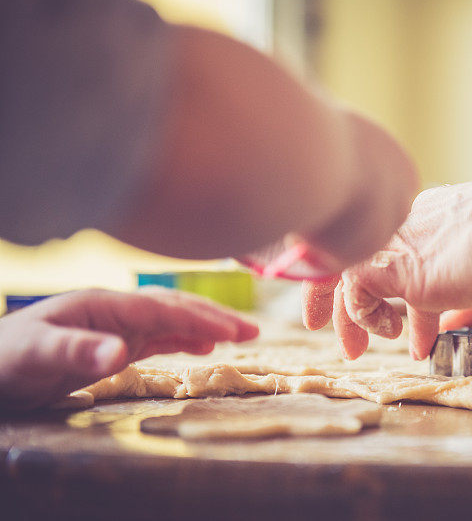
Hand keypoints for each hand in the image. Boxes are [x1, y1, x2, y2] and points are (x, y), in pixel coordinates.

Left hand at [0, 288, 258, 409]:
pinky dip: (185, 338)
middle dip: (215, 316)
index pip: (161, 308)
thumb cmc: (4, 359)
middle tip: (254, 330)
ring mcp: (116, 324)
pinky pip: (159, 337)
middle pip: (174, 306)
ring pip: (172, 319)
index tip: (234, 331)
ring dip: (206, 325)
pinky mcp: (115, 342)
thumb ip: (76, 350)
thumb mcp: (35, 354)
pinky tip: (203, 346)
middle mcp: (116, 310)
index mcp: (102, 304)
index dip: (198, 318)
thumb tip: (122, 353)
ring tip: (241, 334)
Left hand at [302, 171, 471, 358]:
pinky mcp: (399, 264)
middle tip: (361, 341)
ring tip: (354, 349)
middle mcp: (415, 225)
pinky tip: (392, 334)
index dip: (399, 295)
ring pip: (350, 272)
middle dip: (358, 304)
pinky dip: (363, 316)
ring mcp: (404, 242)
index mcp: (440, 220)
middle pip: (367, 262)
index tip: (405, 325)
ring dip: (350, 315)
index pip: (403, 255)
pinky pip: (355, 289)